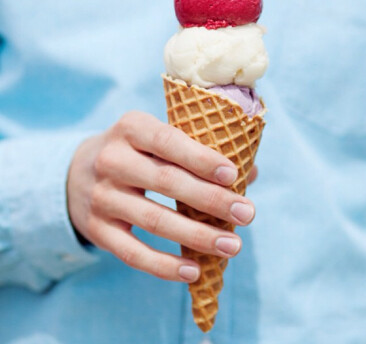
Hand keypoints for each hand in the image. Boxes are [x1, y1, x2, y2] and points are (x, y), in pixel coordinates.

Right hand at [67, 111, 255, 282]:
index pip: (169, 141)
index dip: (201, 159)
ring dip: (197, 237)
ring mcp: (101, 196)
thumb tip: (251, 174)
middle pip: (166, 182)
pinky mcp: (97, 229)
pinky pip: (132, 252)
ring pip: (154, 220)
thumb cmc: (137, 154)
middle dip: (211, 200)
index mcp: (131, 127)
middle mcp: (111, 159)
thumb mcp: (156, 139)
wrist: (79, 173)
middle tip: (247, 214)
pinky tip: (194, 271)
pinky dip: (164, 266)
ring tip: (232, 246)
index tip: (234, 176)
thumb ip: (199, 151)